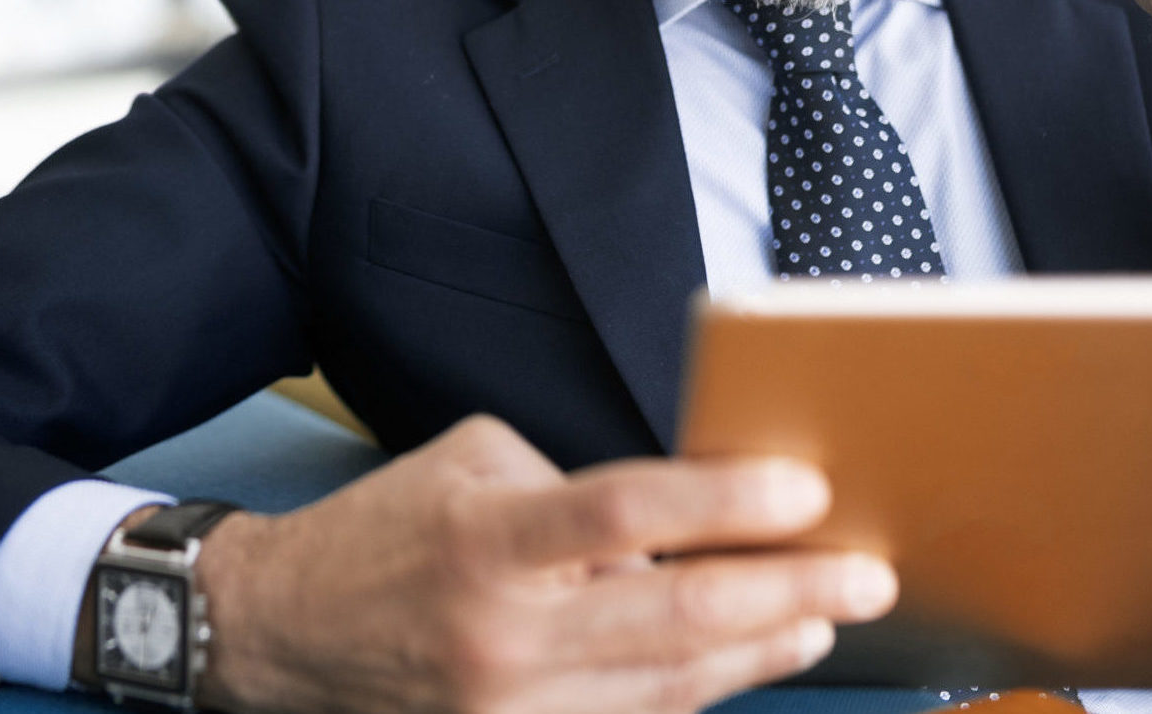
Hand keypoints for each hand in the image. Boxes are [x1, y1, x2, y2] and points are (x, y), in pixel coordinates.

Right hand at [193, 414, 895, 713]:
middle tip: (866, 572)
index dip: (724, 502)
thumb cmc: (390, 525)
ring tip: (826, 615)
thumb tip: (678, 518)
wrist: (285, 632)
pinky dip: (699, 693)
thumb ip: (575, 486)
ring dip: (761, 653)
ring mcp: (509, 709)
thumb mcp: (473, 462)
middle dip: (786, 595)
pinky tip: (752, 660)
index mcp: (490, 539)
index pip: (624, 512)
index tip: (806, 488)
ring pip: (668, 689)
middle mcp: (503, 635)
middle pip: (673, 619)